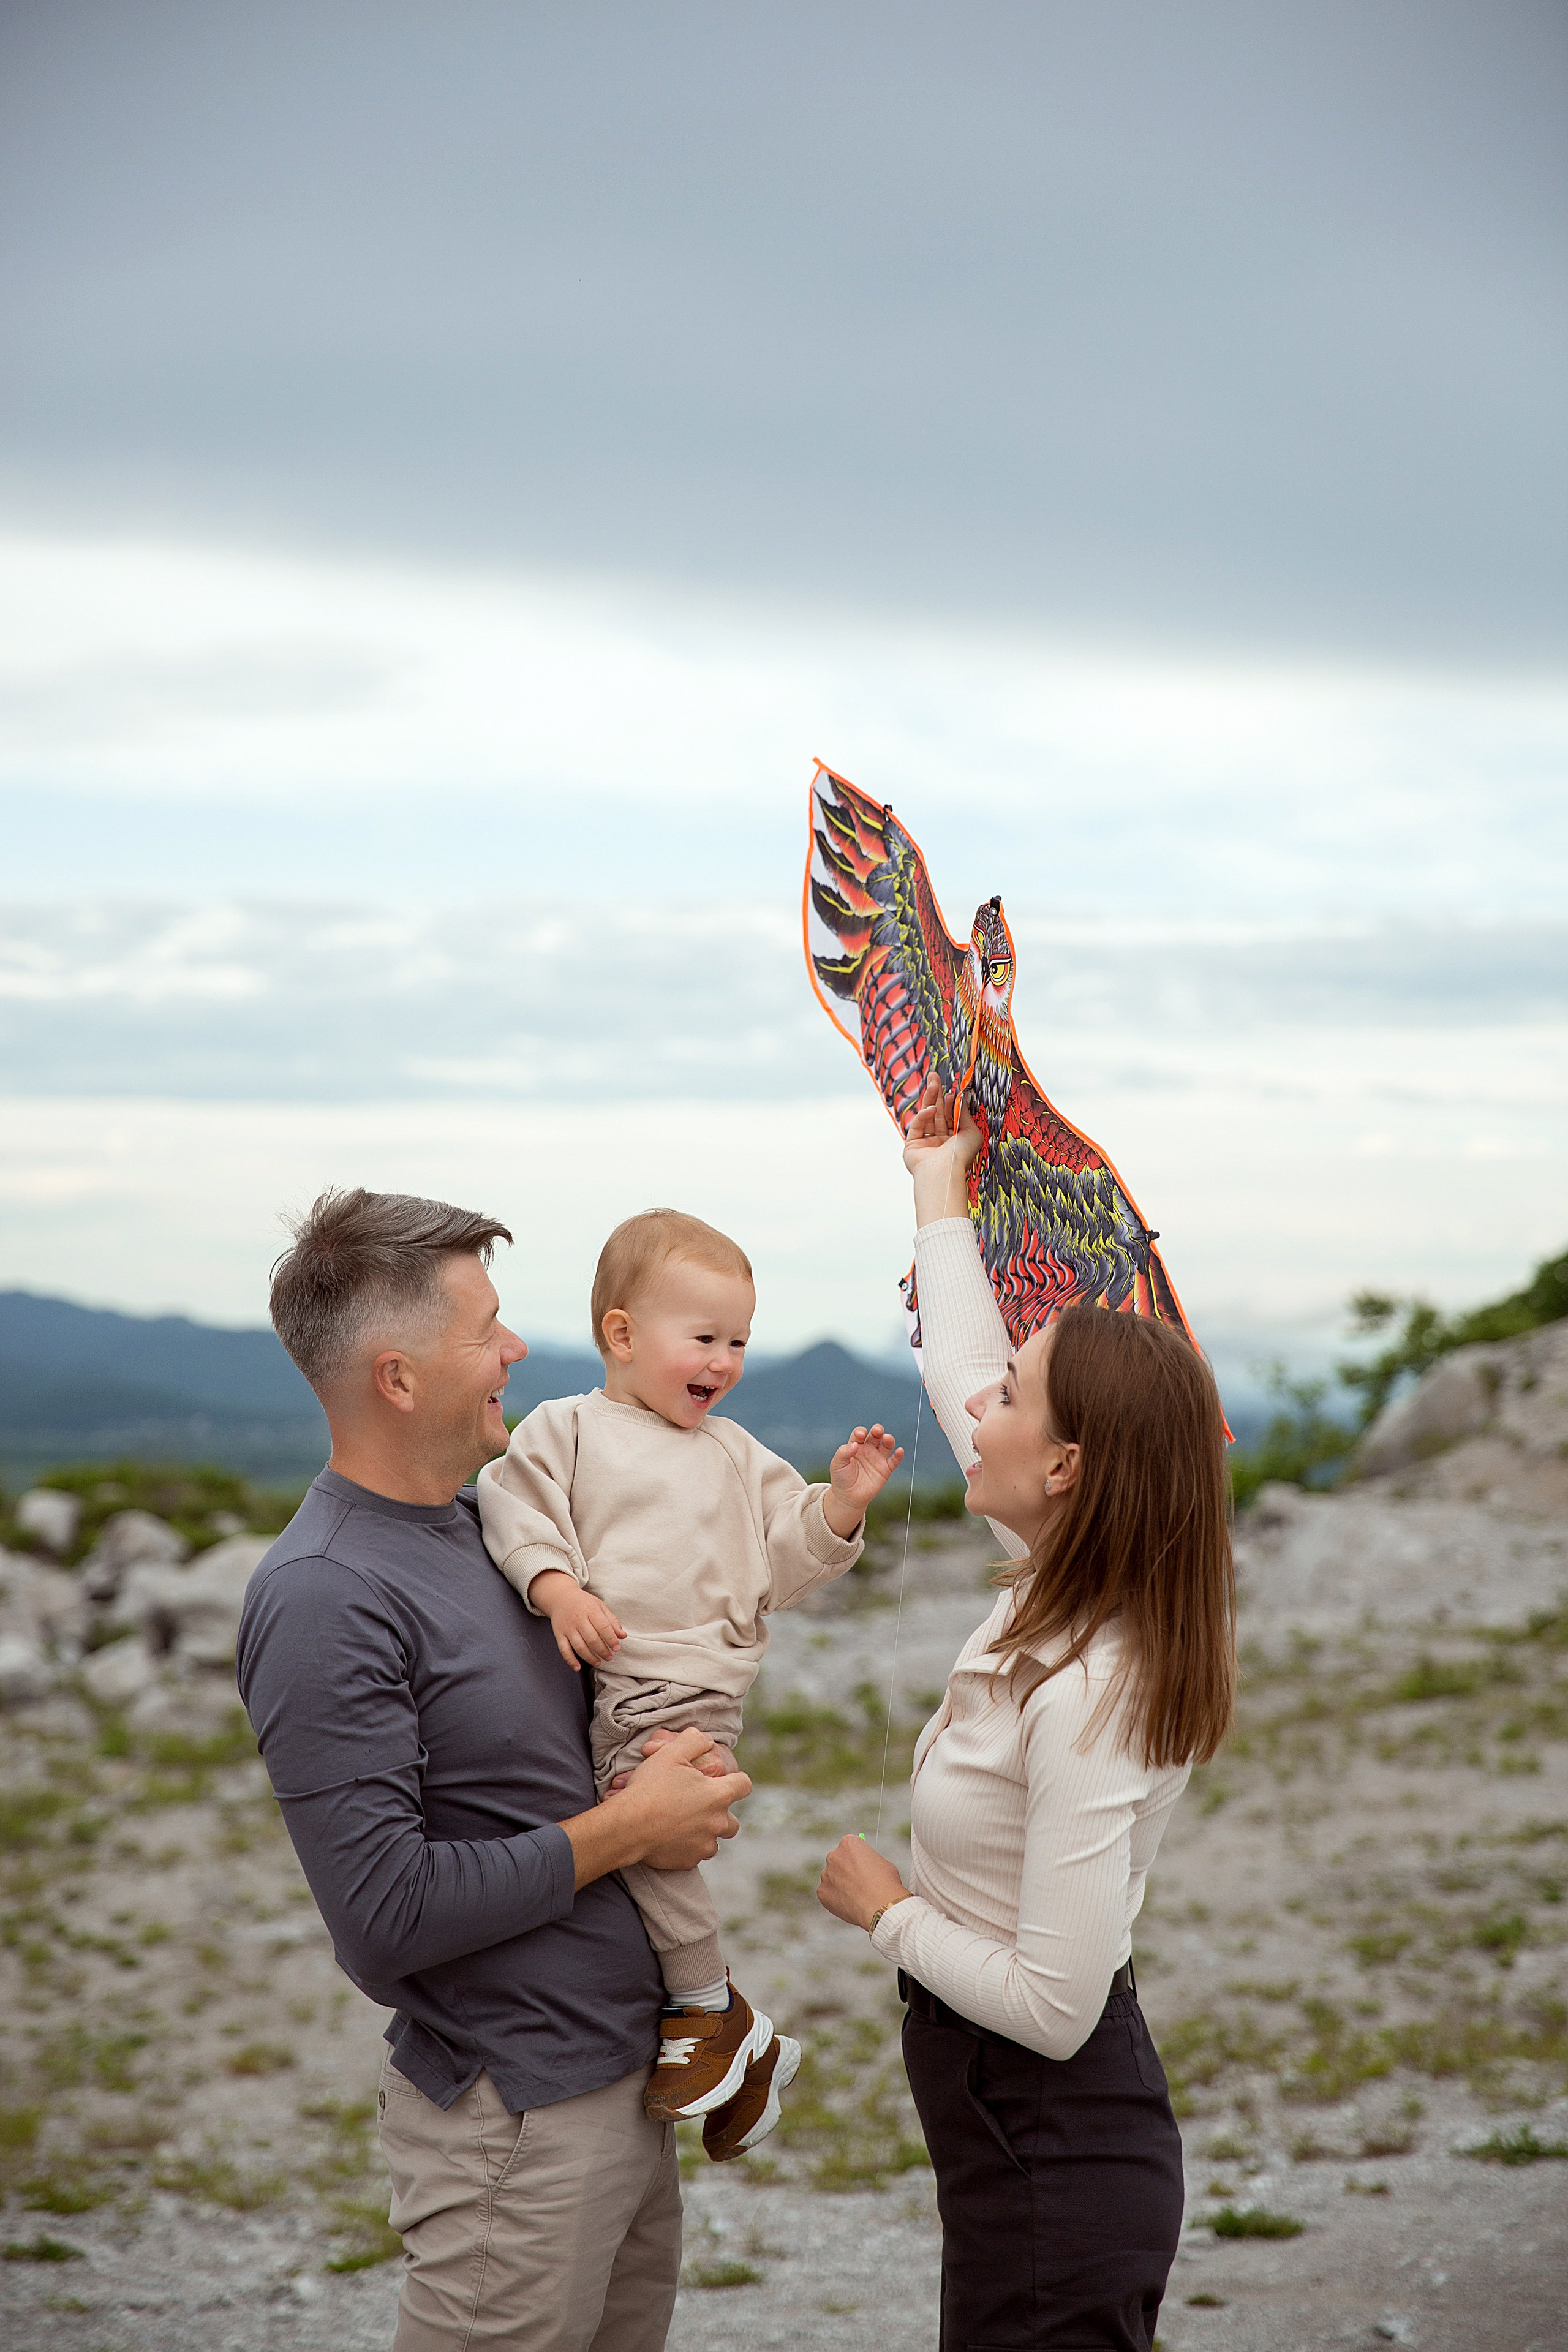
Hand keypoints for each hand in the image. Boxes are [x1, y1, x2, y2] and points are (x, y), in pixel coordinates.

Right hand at [530, 1569, 624, 1670]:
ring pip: (579, 1646)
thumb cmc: (583, 1603)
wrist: (561, 1597)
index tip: (617, 1648)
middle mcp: (578, 1619)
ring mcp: (568, 1628)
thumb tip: (623, 1635)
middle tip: (609, 1657)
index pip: (603, 1627)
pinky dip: (570, 1660)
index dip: (611, 1639)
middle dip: (602, 1650)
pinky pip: (563, 1649)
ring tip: (598, 1662)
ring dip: (589, 1657)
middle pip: (592, 1639)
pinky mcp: (559, 1634)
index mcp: (591, 1610)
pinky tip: (578, 1667)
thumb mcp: (600, 1606)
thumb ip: (612, 1621)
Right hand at [608, 1728, 750, 1871]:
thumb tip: (706, 1739)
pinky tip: (672, 1837)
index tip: (723, 1781)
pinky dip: (688, 1847)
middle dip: (721, 1814)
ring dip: (705, 1833)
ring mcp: (703, 1845)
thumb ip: (694, 1741)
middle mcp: (717, 1823)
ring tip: (686, 1824)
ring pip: (714, 1841)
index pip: (744, 1785)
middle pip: (733, 1822)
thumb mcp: (671, 1753)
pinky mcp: (688, 1861)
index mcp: (718, 1795)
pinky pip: (695, 1855)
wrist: (627, 1825)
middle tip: (700, 1807)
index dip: (735, 1780)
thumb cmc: (650, 1788)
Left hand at [816, 1834, 908, 1931]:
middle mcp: (833, 1855)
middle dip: (845, 1870)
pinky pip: (827, 1894)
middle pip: (837, 1860)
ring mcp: (826, 1874)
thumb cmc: (886, 1883)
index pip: (848, 1847)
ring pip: (831, 1878)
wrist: (880, 1905)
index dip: (857, 1858)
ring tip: (856, 1897)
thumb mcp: (881, 1862)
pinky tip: (849, 1905)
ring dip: (839, 1884)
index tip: (861, 1867)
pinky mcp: (822, 1892)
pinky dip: (836, 1899)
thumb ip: (867, 1861)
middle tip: (857, 1883)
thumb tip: (864, 1865)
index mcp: (848, 1843)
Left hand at [823, 1424, 903, 1535]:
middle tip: (877, 1431)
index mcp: (855, 1445)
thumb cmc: (841, 1478)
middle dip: (878, 1430)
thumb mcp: (837, 1463)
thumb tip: (855, 1445)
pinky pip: (894, 1461)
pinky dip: (898, 1455)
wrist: (848, 1497)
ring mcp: (877, 1459)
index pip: (860, 1433)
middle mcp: (868, 1449)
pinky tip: (899, 1451)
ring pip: (886, 1445)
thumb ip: (843, 1452)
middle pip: (875, 1435)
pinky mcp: (885, 1470)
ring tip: (887, 1439)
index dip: (861, 1432)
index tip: (860, 1436)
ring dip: (889, 1439)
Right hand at [902, 1074, 984, 1226]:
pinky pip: (917, 1126)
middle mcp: (940, 1143)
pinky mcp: (912, 1145)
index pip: (950, 1118)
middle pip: (937, 1114)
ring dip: (929, 1099)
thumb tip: (964, 1098)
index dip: (950, 1103)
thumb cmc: (961, 1156)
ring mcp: (926, 1144)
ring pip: (927, 1117)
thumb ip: (965, 1114)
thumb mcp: (971, 1132)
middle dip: (936, 1095)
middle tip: (934, 1077)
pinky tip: (930, 1109)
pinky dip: (923, 1116)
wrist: (944, 1172)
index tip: (951, 1089)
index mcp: (954, 1141)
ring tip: (932, 1082)